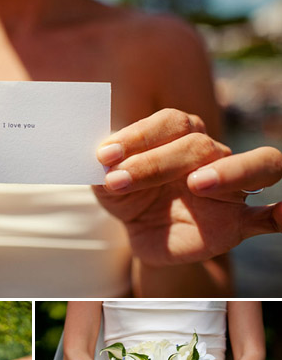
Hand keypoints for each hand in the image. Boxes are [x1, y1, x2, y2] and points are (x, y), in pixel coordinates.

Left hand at [93, 109, 281, 265]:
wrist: (146, 236)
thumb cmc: (132, 201)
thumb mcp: (110, 187)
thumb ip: (104, 171)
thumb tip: (96, 162)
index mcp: (181, 137)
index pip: (171, 123)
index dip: (138, 135)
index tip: (104, 155)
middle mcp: (212, 155)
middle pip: (200, 144)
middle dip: (155, 162)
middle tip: (120, 181)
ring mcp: (231, 189)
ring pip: (256, 164)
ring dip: (231, 170)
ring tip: (197, 183)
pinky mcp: (239, 223)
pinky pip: (267, 216)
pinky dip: (279, 213)